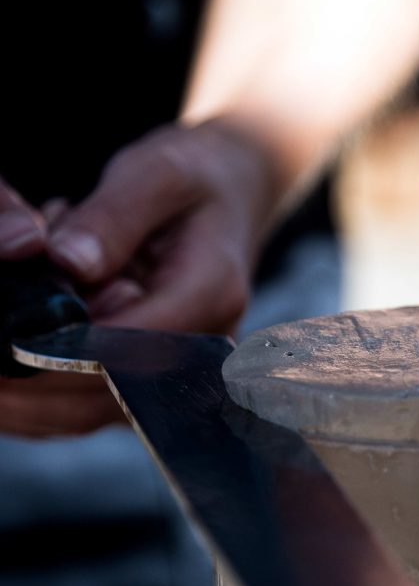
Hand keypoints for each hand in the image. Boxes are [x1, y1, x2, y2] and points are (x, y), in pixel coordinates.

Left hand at [0, 119, 276, 436]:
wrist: (230, 195)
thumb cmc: (195, 180)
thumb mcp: (157, 173)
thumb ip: (115, 217)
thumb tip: (69, 263)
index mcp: (212, 292)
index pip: (132, 344)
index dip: (62, 348)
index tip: (5, 334)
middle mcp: (203, 345)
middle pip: (104, 393)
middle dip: (30, 373)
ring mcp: (177, 371)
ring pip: (85, 412)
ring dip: (27, 385)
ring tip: (6, 331)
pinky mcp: (150, 378)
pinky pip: (84, 406)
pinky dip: (37, 387)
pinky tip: (18, 344)